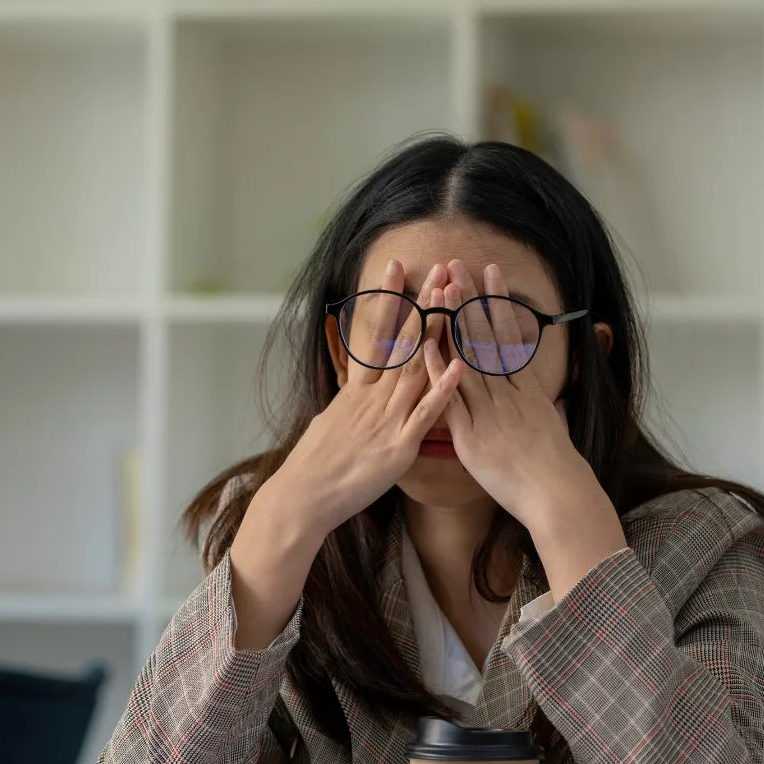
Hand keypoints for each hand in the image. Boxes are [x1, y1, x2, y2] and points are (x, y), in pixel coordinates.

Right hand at [263, 259, 466, 539]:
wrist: (304, 497)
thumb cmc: (316, 464)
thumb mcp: (331, 421)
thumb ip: (351, 401)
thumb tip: (355, 389)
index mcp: (358, 390)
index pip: (375, 333)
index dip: (387, 299)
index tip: (397, 266)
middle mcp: (373, 397)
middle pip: (402, 342)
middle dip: (422, 304)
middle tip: (438, 269)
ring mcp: (387, 419)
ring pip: (416, 368)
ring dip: (437, 332)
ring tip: (453, 299)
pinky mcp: (398, 447)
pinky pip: (425, 415)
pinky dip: (442, 390)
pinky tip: (459, 365)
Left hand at [434, 260, 626, 595]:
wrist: (557, 496)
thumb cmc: (557, 468)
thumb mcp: (554, 426)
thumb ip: (544, 407)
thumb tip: (548, 398)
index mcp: (527, 389)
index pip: (509, 335)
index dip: (497, 302)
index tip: (489, 273)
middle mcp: (508, 394)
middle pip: (486, 337)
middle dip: (470, 300)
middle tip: (457, 265)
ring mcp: (489, 412)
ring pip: (467, 358)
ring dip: (453, 322)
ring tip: (441, 290)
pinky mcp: (472, 436)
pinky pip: (451, 398)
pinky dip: (438, 371)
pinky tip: (425, 345)